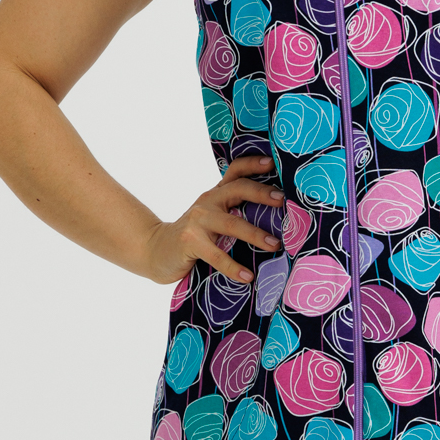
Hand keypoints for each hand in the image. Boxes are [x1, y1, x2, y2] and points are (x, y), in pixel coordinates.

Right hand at [143, 154, 283, 285]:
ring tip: (275, 245)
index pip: (235, 171)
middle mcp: (208, 202)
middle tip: (283, 200)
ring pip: (232, 223)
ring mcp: (198, 221)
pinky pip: (217, 255)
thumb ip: (234, 211)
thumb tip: (278, 217)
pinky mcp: (190, 242)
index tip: (273, 163)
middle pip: (238, 189)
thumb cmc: (194, 235)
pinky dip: (234, 267)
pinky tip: (248, 276)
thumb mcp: (212, 217)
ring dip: (256, 234)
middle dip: (262, 193)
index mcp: (216, 194)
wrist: (156, 249)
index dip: (253, 164)